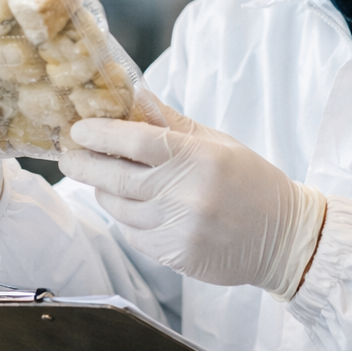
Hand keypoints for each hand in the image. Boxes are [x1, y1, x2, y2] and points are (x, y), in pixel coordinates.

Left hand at [58, 101, 326, 299]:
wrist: (284, 236)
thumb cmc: (250, 181)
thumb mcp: (217, 142)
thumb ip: (172, 122)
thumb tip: (135, 95)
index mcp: (198, 158)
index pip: (136, 141)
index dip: (101, 134)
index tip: (78, 129)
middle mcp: (187, 194)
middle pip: (117, 177)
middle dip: (85, 164)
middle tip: (67, 154)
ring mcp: (180, 228)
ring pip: (121, 209)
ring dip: (104, 193)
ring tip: (98, 179)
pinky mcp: (177, 255)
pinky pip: (135, 235)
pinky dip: (126, 219)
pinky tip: (129, 207)